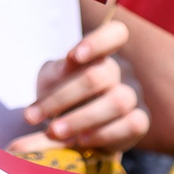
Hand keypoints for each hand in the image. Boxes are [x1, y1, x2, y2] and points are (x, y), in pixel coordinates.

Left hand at [11, 19, 147, 152]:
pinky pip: (133, 125)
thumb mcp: (50, 84)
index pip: (115, 33)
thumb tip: (59, 77)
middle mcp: (122, 72)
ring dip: (81, 119)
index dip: (98, 41)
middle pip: (101, 75)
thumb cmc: (61, 99)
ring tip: (53, 132)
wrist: (74, 129)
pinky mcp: (140, 122)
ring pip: (118, 101)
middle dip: (63, 97)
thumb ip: (53, 79)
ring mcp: (134, 96)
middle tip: (33, 116)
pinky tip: (81, 140)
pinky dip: (104, 134)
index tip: (74, 56)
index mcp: (101, 54)